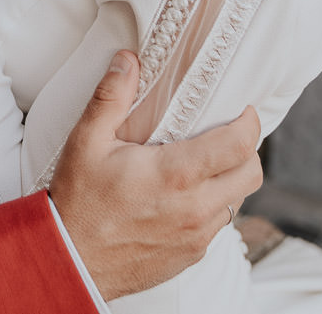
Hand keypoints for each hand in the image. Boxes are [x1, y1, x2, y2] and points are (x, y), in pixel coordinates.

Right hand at [48, 51, 261, 299]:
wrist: (70, 260)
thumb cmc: (77, 201)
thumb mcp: (87, 140)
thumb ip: (112, 97)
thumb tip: (128, 61)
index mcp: (176, 174)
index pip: (239, 145)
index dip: (249, 122)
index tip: (243, 111)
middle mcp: (195, 208)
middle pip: (252, 175)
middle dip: (247, 150)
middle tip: (228, 136)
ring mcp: (196, 236)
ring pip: (237, 202)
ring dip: (228, 180)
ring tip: (202, 166)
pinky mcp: (190, 256)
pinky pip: (216, 226)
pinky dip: (210, 207)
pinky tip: (183, 198)